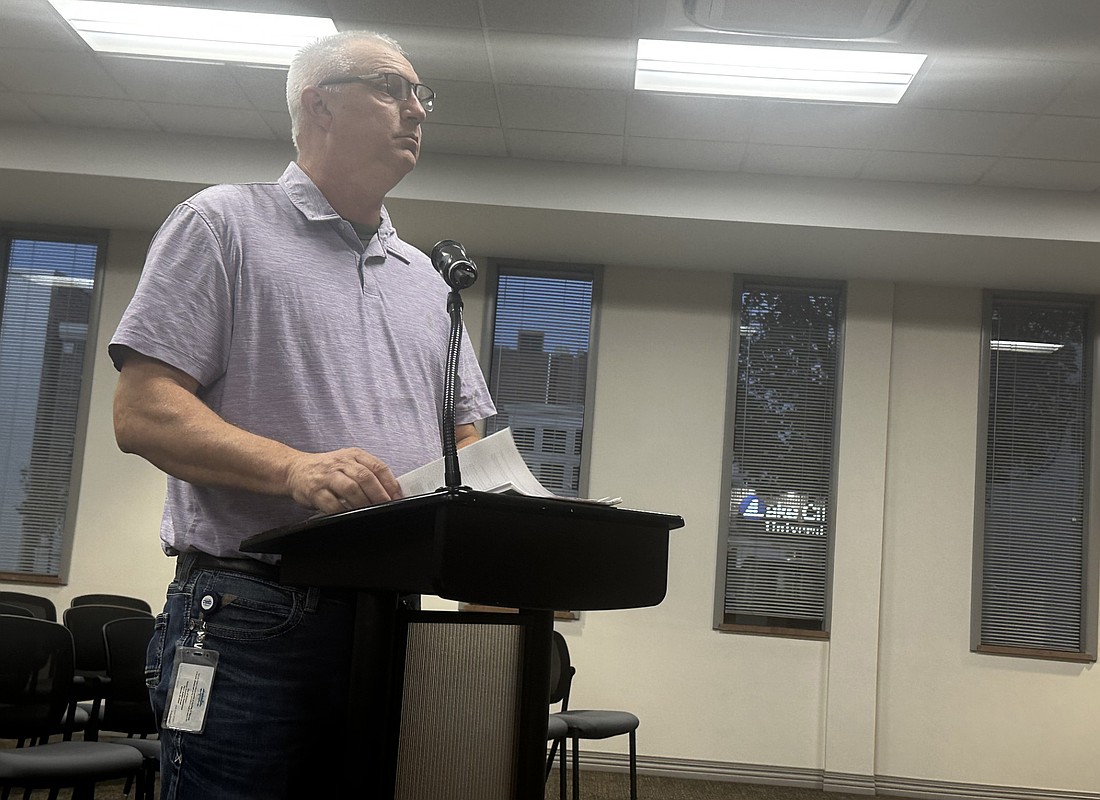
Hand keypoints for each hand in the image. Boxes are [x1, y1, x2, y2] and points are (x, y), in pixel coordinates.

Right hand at [285, 448, 401, 513]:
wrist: (294, 469)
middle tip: (387, 507)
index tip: (397, 497)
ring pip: (350, 488)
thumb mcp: (348, 463)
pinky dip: (344, 511)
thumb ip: (367, 472)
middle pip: (365, 477)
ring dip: (364, 503)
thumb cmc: (325, 469)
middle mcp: (341, 463)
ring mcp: (327, 476)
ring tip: (372, 513)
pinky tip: (350, 516)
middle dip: (379, 495)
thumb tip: (390, 491)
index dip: (390, 483)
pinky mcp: (315, 490)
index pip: (378, 467)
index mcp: (353, 455)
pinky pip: (332, 503)